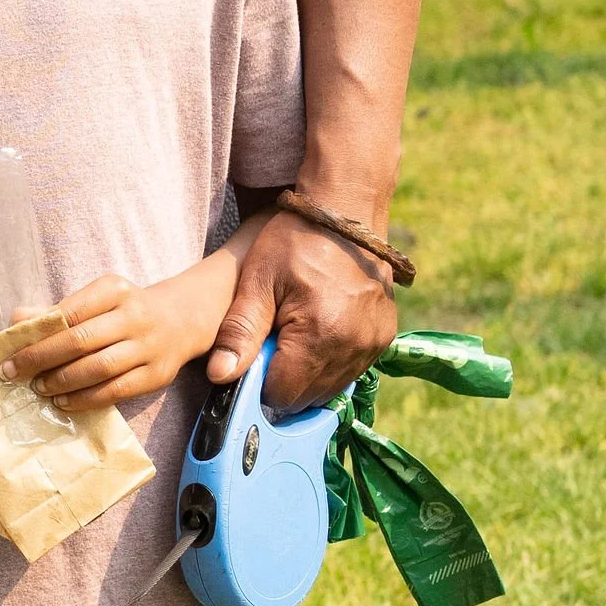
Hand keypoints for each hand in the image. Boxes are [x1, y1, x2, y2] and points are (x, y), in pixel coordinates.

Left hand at [1, 260, 225, 407]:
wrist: (181, 320)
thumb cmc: (124, 311)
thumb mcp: (95, 299)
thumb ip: (56, 311)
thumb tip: (16, 321)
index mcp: (115, 289)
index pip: (68, 313)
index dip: (36, 336)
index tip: (10, 355)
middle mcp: (135, 315)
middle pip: (80, 341)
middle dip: (41, 360)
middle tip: (15, 374)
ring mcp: (148, 346)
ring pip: (97, 368)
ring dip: (61, 382)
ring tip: (39, 388)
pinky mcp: (156, 375)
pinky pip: (115, 391)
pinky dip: (85, 399)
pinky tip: (64, 401)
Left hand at [208, 209, 394, 411]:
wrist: (345, 209)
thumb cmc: (295, 239)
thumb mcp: (257, 280)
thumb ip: (239, 331)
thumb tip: (220, 376)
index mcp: (320, 335)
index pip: (282, 394)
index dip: (260, 385)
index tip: (253, 361)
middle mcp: (354, 345)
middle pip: (308, 397)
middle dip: (285, 381)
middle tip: (273, 344)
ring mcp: (374, 342)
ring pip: (331, 387)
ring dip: (309, 375)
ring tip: (294, 336)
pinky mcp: (385, 336)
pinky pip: (352, 369)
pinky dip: (331, 363)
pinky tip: (317, 335)